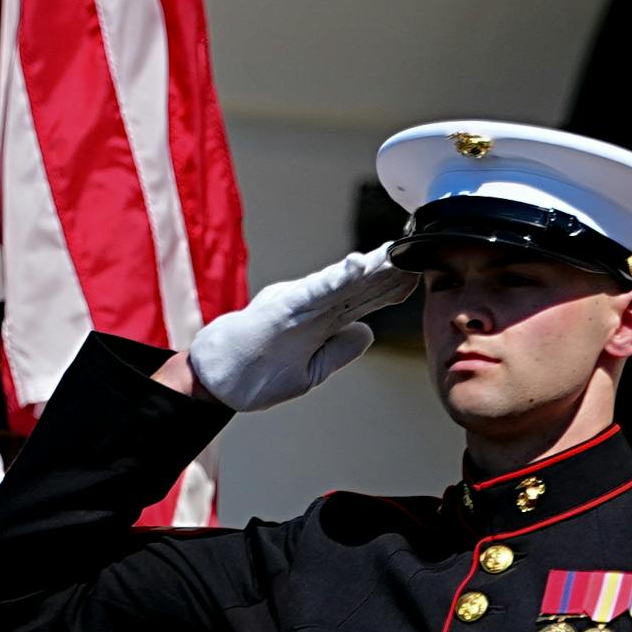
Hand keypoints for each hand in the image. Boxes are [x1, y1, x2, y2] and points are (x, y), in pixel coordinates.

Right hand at [175, 248, 415, 413]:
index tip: (417, 272)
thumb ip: (338, 350)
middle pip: (358, 288)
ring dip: (371, 269)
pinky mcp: (281, 310)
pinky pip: (313, 292)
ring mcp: (296, 306)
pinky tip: (357, 265)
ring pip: (342, 284)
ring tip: (395, 253)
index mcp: (318, 320)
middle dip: (389, 272)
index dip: (390, 287)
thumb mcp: (308, 370)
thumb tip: (368, 332)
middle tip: (418, 251)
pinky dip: (335, 279)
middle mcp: (310, 306)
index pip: (362, 301)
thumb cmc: (252, 372)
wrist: (213, 381)